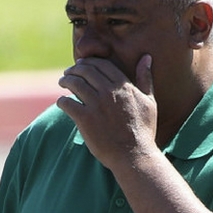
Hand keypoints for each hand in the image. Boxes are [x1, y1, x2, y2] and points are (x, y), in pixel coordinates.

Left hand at [56, 54, 156, 168]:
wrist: (134, 155)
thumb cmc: (143, 130)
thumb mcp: (150, 101)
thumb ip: (145, 78)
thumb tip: (146, 57)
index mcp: (124, 86)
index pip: (102, 65)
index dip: (89, 62)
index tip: (82, 65)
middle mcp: (109, 92)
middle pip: (86, 71)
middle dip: (75, 69)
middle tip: (68, 73)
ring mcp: (96, 105)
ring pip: (75, 84)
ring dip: (66, 81)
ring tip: (62, 82)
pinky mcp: (85, 119)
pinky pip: (67, 103)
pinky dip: (62, 101)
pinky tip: (62, 102)